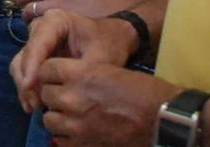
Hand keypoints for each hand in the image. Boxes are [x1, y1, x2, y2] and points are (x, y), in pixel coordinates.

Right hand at [10, 9, 139, 112]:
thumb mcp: (100, 58)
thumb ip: (78, 72)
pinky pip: (25, 70)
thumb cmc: (109, 44)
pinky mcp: (38, 54)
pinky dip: (27, 87)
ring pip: (20, 64)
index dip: (31, 67)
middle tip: (34, 104)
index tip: (30, 88)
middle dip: (26, 80)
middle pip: (25, 55)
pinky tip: (33, 104)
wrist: (116, 40)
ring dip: (24, 86)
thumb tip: (56, 91)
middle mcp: (41, 28)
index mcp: (55, 21)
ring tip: (34, 107)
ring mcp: (37, 41)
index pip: (37, 44)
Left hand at [17, 0, 142, 20]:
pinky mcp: (57, 22)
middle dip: (22, 0)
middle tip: (22, 6)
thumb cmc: (103, 2)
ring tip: (28, 20)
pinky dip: (34, 26)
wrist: (117, 16)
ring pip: (30, 10)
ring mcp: (55, 6)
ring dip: (26, 15)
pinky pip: (37, 24)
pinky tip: (37, 30)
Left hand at [38, 58, 178, 146]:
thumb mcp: (109, 70)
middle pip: (46, 94)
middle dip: (55, 96)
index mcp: (80, 74)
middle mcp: (72, 97)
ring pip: (49, 119)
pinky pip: (59, 140)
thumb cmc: (143, 91)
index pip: (46, 69)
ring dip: (58, 117)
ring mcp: (75, 124)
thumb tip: (63, 81)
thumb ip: (82, 74)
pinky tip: (79, 133)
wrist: (164, 120)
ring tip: (73, 118)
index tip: (58, 78)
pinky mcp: (80, 145)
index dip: (51, 74)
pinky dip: (66, 137)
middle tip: (68, 99)